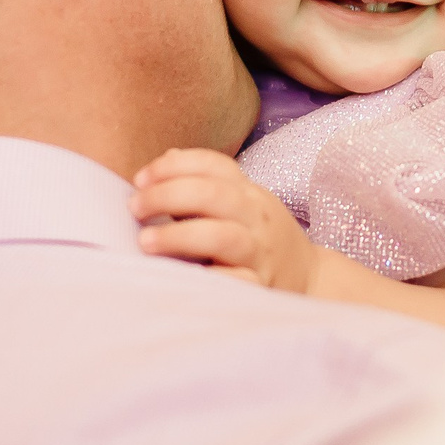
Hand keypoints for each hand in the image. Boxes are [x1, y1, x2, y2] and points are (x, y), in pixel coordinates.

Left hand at [130, 149, 328, 294]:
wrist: (310, 277)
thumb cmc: (260, 238)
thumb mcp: (241, 203)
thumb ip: (206, 183)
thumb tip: (166, 158)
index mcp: (248, 193)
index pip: (214, 165)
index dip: (174, 166)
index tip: (140, 179)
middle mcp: (256, 217)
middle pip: (212, 195)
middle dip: (166, 196)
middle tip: (135, 207)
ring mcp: (258, 252)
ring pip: (221, 236)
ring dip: (178, 236)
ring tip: (146, 242)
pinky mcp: (258, 287)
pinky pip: (234, 283)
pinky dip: (208, 279)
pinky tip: (180, 279)